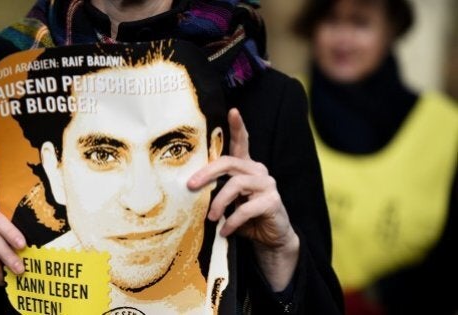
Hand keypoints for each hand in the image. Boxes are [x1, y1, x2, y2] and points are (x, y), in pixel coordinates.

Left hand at [187, 108, 298, 290]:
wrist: (270, 239)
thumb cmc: (246, 218)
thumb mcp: (229, 202)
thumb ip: (217, 191)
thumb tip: (189, 189)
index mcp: (246, 167)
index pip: (242, 142)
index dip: (238, 126)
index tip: (232, 110)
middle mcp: (258, 171)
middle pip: (229, 162)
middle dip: (207, 173)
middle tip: (190, 186)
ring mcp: (268, 185)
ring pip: (236, 184)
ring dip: (219, 202)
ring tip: (210, 218)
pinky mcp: (273, 202)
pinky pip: (246, 208)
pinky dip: (232, 221)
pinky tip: (225, 230)